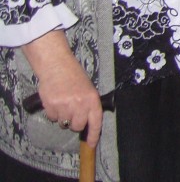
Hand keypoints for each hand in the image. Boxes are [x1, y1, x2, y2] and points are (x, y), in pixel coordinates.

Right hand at [21, 30, 103, 147]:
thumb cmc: (74, 76)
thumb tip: (87, 122)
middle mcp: (80, 104)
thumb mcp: (87, 89)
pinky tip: (55, 100)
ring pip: (63, 123)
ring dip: (62, 117)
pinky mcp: (52, 106)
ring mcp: (65, 106)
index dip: (94, 135)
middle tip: (72, 111)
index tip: (91, 144)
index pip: (96, 121)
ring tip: (63, 102)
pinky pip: (52, 118)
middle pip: (77, 126)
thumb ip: (88, 104)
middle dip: (74, 123)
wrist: (57, 65)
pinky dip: (53, 113)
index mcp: (92, 99)